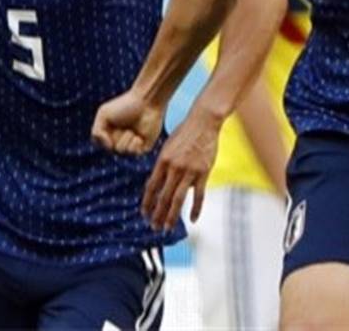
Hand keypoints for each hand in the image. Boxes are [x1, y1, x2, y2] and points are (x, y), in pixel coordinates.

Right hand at [91, 89, 164, 154]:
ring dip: (125, 139)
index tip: (109, 124)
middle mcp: (121, 139)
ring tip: (132, 130)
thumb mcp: (103, 114)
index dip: (103, 136)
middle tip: (124, 126)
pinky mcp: (144, 147)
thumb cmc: (126, 105)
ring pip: (121, 151)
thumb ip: (96, 132)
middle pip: (110, 149)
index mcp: (110, 132)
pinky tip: (139, 136)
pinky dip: (134, 143)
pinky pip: (133, 153)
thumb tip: (109, 147)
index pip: (99, 143)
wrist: (147, 102)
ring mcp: (132, 144)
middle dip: (116, 136)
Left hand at [140, 105, 220, 231]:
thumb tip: (159, 182)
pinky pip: (198, 195)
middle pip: (163, 196)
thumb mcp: (168, 146)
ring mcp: (189, 171)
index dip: (147, 203)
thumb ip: (163, 164)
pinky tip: (192, 219)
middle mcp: (173, 167)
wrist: (203, 121)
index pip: (151, 187)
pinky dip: (195, 208)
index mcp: (162, 161)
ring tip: (167, 228)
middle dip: (157, 214)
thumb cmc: (185, 132)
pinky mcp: (203, 172)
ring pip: (178, 199)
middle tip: (154, 227)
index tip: (144, 214)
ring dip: (172, 216)